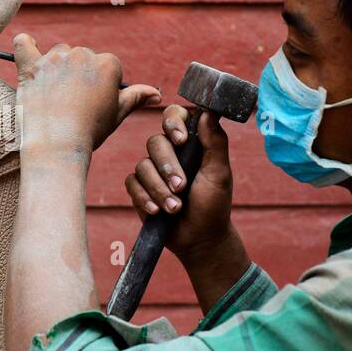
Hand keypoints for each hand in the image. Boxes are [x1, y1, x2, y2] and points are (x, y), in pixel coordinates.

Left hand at [13, 34, 161, 159]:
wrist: (58, 145)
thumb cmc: (90, 131)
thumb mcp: (117, 114)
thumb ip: (136, 97)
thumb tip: (156, 95)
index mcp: (108, 63)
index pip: (105, 67)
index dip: (99, 87)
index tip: (92, 104)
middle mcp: (83, 54)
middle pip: (81, 58)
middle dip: (77, 76)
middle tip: (72, 103)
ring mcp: (55, 58)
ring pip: (58, 54)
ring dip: (56, 68)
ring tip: (53, 95)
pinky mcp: (31, 66)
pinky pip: (23, 45)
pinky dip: (24, 45)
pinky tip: (27, 46)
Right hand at [125, 104, 233, 259]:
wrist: (200, 238)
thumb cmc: (213, 204)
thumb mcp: (219, 173)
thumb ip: (215, 142)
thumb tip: (208, 112)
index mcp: (190, 143)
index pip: (175, 117)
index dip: (173, 123)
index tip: (181, 140)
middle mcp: (169, 153)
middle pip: (155, 142)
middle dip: (167, 166)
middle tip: (181, 187)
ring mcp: (152, 171)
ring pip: (143, 166)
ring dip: (159, 189)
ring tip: (175, 208)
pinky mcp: (139, 189)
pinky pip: (132, 184)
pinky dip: (145, 198)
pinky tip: (157, 211)